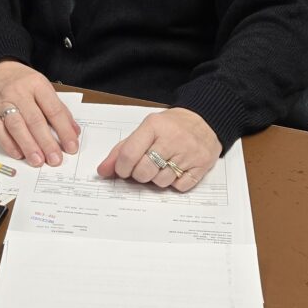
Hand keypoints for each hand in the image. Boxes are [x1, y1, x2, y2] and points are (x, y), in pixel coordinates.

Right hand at [0, 60, 80, 166]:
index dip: (64, 130)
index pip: (54, 110)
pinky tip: (18, 154)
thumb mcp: (43, 87)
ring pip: (16, 126)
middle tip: (55, 159)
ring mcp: (3, 103)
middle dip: (46, 142)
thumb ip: (58, 109)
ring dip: (28, 146)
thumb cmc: (22, 81)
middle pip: (35, 120)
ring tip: (38, 160)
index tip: (71, 146)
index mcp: (37, 84)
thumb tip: (73, 132)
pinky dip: (8, 144)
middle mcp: (19, 93)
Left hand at [96, 107, 221, 190]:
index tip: (122, 170)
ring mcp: (189, 152)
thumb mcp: (145, 130)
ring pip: (161, 182)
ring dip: (157, 179)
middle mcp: (172, 138)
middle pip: (144, 172)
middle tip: (144, 167)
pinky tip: (176, 169)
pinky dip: (175, 183)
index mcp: (154, 126)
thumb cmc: (170, 126)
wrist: (204, 120)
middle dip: (139, 175)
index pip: (129, 154)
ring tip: (162, 165)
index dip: (121, 168)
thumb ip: (122, 149)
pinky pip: (180, 186)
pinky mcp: (202, 165)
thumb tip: (103, 170)